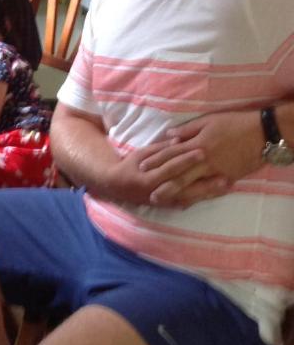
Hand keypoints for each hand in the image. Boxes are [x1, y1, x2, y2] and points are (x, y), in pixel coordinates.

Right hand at [101, 139, 215, 206]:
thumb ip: (161, 148)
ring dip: (208, 191)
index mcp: (148, 176)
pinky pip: (187, 203)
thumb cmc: (130, 165)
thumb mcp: (141, 154)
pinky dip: (201, 199)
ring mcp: (163, 200)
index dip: (186, 159)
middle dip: (204, 180)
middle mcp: (156, 191)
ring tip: (227, 185)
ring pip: (189, 197)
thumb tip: (179, 138)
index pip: (171, 166)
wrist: (117, 186)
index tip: (202, 151)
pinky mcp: (167, 205)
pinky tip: (216, 195)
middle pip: (184, 184)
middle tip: (224, 174)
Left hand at [145, 111, 261, 206]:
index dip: (156, 160)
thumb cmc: (233, 123)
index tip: (142, 166)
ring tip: (164, 200)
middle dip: (163, 183)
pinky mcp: (228, 177)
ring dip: (177, 193)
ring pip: (192, 184)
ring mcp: (216, 170)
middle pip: (179, 173)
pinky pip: (209, 189)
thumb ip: (187, 130)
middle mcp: (203, 160)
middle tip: (148, 193)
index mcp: (196, 144)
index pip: (171, 153)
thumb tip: (169, 136)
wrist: (261, 133)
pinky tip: (187, 202)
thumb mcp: (208, 121)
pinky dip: (198, 196)